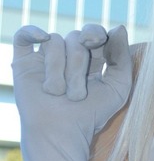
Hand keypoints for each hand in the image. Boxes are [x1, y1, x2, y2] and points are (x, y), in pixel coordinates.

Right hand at [12, 24, 131, 146]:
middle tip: (78, 93)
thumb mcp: (118, 87)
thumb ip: (122, 58)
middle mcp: (68, 56)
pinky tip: (41, 38)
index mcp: (90, 59)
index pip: (94, 33)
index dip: (96, 33)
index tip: (98, 41)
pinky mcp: (24, 63)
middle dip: (79, 62)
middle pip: (75, 37)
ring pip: (54, 42)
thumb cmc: (92, 114)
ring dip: (59, 68)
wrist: (61, 132)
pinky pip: (24, 36)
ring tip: (59, 93)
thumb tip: (118, 27)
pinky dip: (31, 32)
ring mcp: (45, 59)